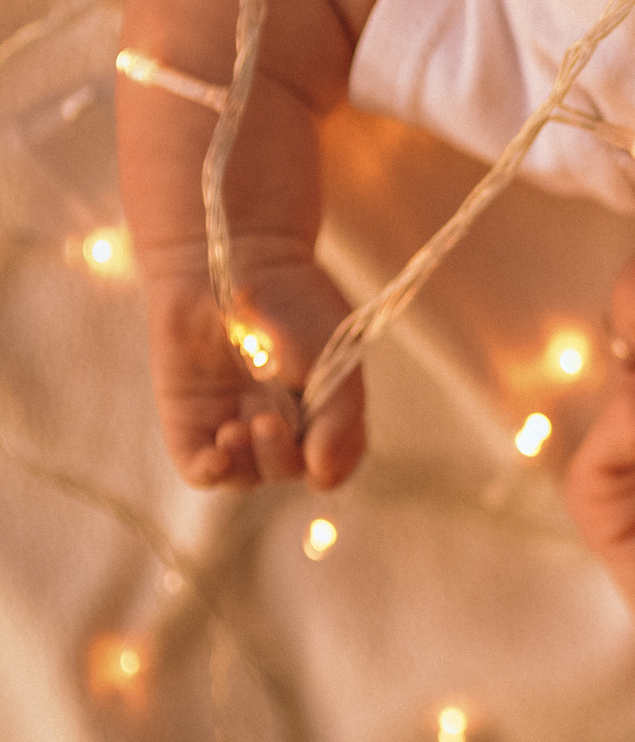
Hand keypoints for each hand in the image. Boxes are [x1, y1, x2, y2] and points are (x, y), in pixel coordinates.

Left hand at [141, 235, 365, 489]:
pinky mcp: (188, 418)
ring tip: (240, 426)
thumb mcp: (336, 363)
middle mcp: (279, 417)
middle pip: (289, 469)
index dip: (332, 467)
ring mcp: (232, 418)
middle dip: (283, 457)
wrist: (236, 264)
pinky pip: (200, 469)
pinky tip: (219, 450)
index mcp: (320, 406)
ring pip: (247, 475)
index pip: (333, 460)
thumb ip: (339, 422)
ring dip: (251, 462)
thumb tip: (321, 477)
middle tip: (270, 419)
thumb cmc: (295, 305)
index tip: (322, 455)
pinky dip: (212, 471)